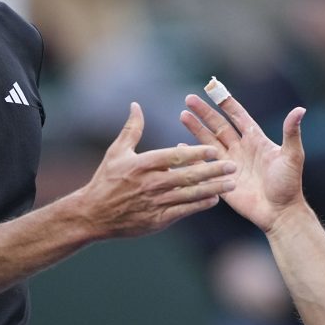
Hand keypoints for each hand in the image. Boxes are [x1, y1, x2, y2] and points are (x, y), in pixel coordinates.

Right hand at [75, 102, 235, 238]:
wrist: (92, 214)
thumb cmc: (106, 180)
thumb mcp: (117, 152)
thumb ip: (132, 129)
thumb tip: (136, 105)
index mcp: (142, 164)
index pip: (174, 157)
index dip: (195, 154)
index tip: (213, 150)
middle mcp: (150, 183)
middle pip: (187, 176)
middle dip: (212, 171)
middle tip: (232, 166)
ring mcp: (155, 203)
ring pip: (189, 195)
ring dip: (212, 189)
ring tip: (231, 183)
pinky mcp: (157, 220)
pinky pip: (182, 211)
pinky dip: (199, 205)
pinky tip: (214, 200)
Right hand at [181, 89, 306, 232]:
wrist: (280, 212)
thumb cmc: (289, 184)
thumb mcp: (292, 156)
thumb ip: (291, 133)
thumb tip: (300, 109)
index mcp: (256, 140)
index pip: (238, 116)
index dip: (226, 103)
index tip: (214, 88)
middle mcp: (241, 149)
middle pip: (219, 126)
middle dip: (204, 112)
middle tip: (189, 99)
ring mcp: (230, 164)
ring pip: (209, 142)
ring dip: (196, 129)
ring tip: (183, 115)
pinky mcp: (222, 179)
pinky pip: (204, 165)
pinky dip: (193, 155)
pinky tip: (181, 146)